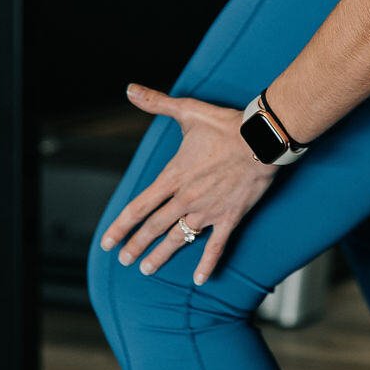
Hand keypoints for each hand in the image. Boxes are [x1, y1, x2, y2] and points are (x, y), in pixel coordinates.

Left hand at [99, 84, 278, 284]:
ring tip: (147, 269)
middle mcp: (186, 198)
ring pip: (179, 239)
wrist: (262, 140)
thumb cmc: (225, 125)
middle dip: (136, 245)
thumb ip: (156, 103)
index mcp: (173, 176)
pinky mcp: (230, 217)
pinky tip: (200, 279)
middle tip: (124, 260)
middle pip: (154, 227)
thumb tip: (130, 90)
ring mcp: (208, 211)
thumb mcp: (187, 111)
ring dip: (161, 256)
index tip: (108, 241)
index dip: (121, 226)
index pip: (139, 206)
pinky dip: (207, 263)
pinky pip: (216, 246)